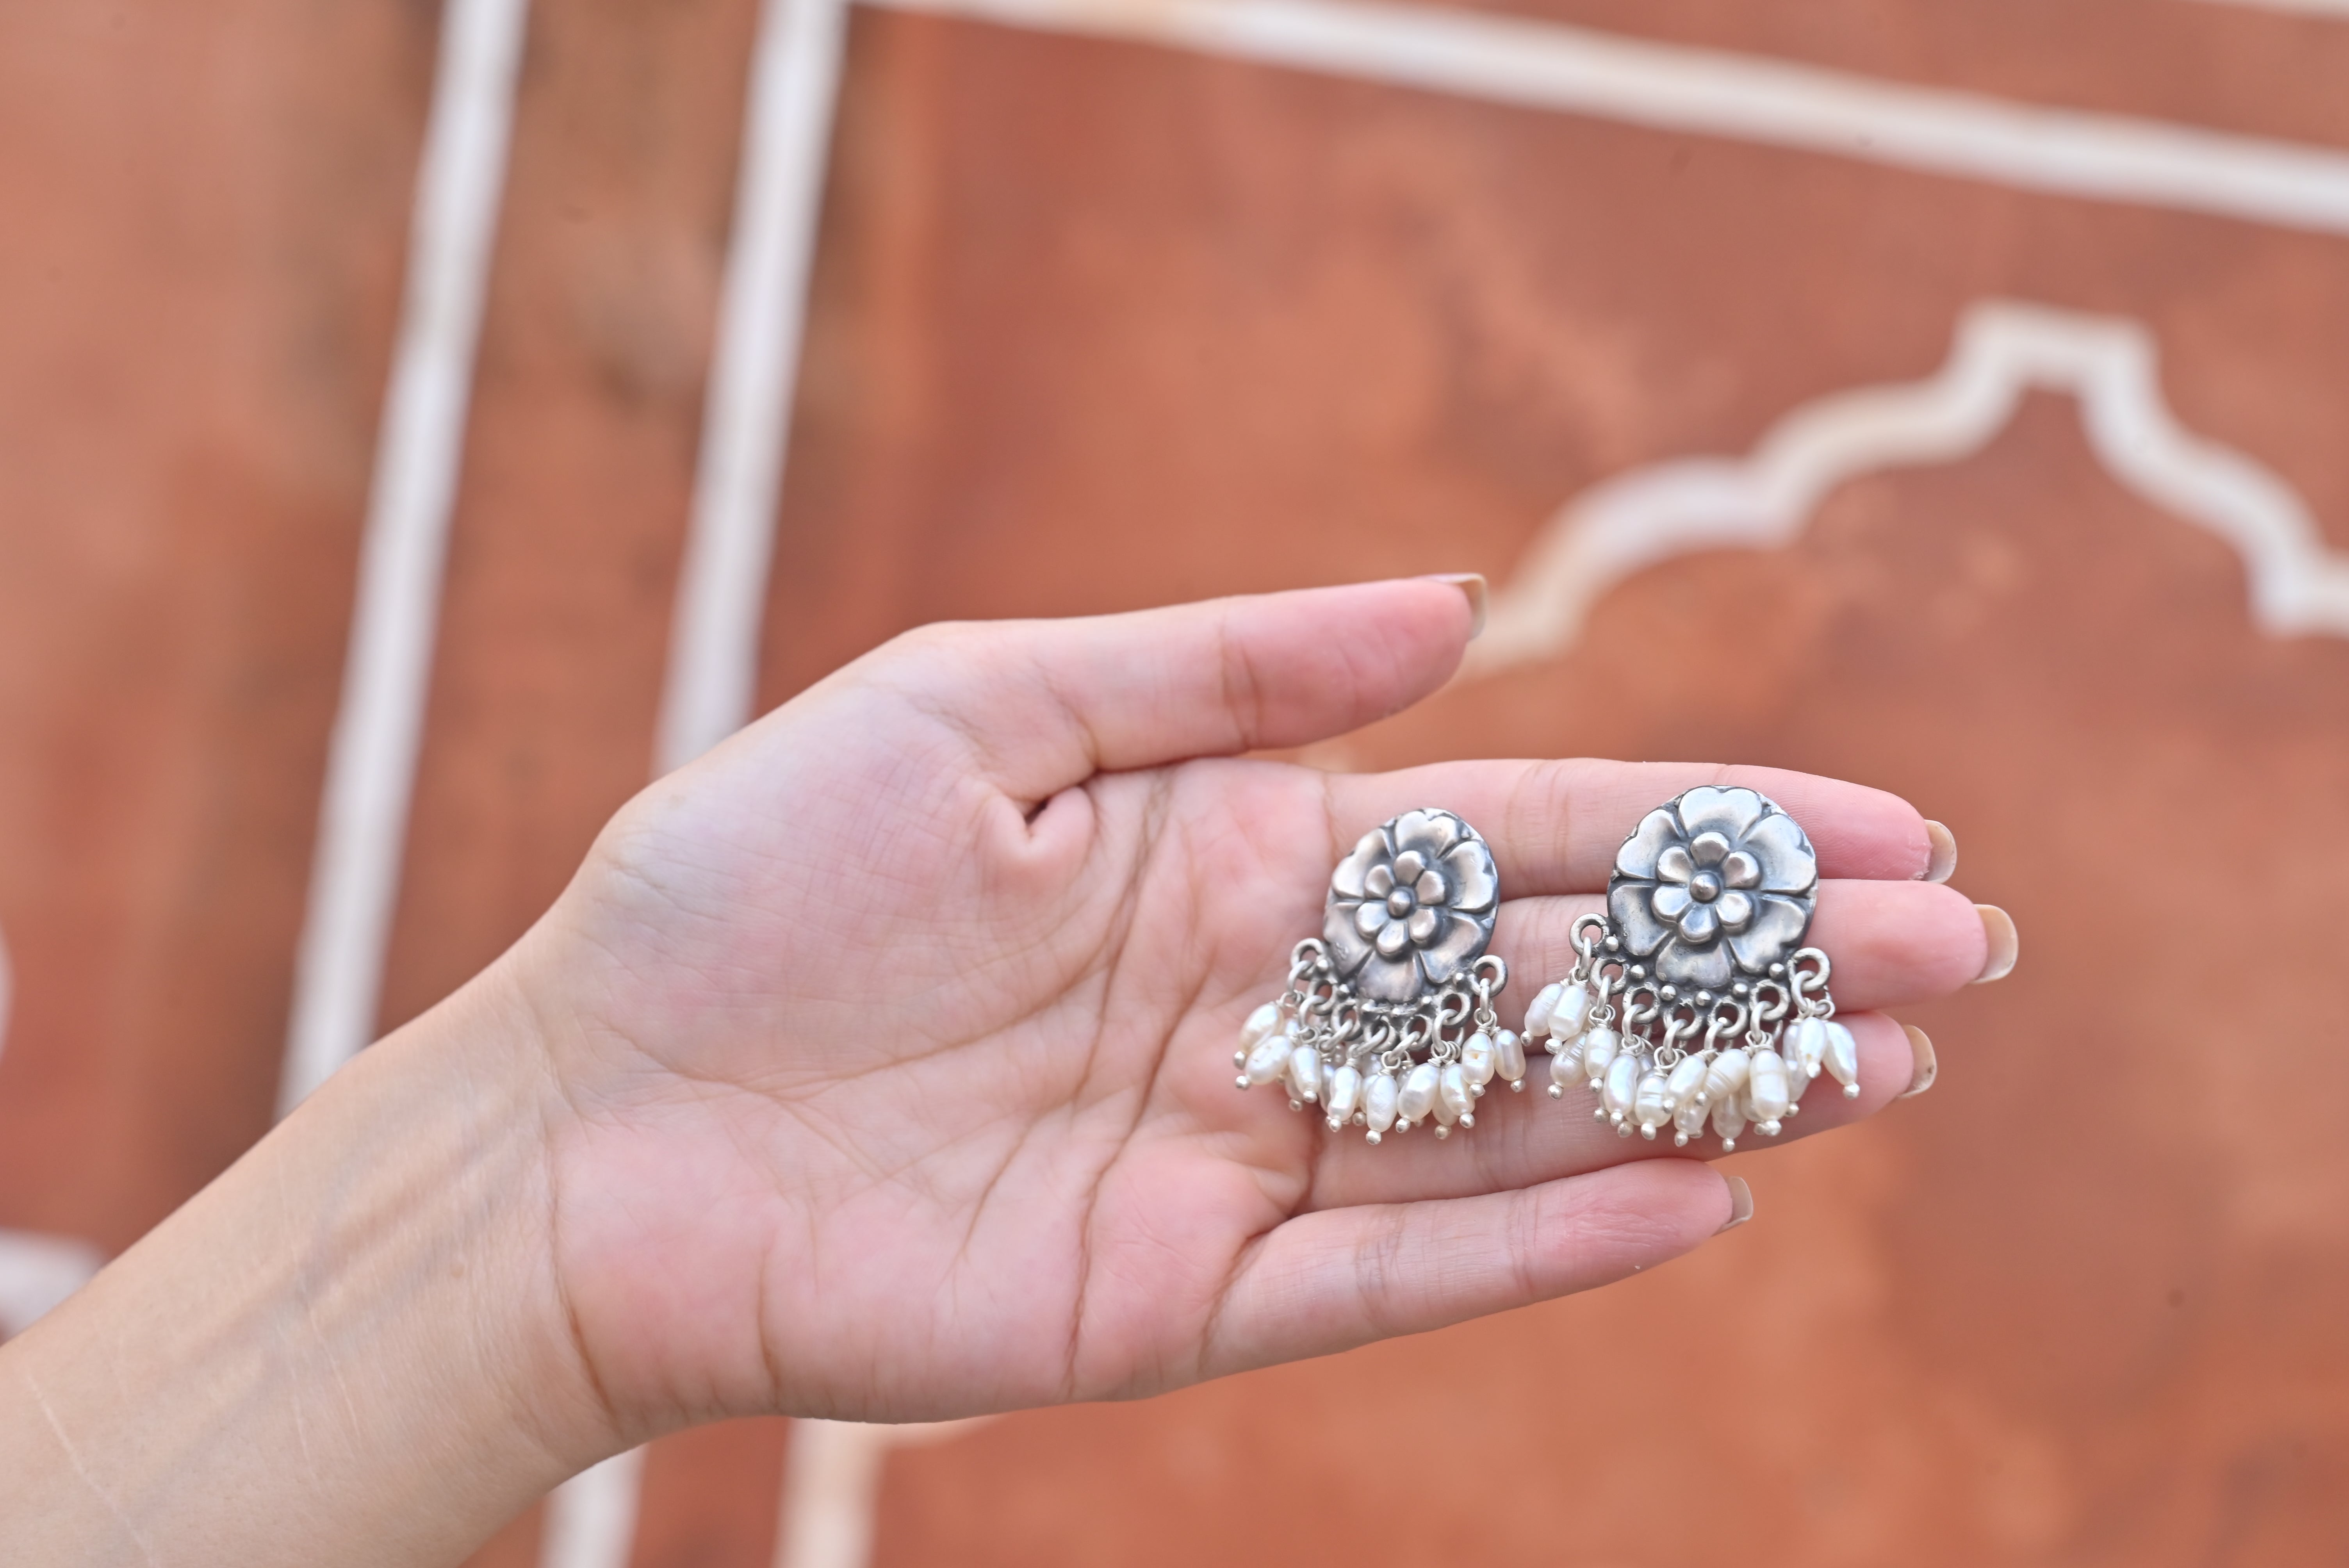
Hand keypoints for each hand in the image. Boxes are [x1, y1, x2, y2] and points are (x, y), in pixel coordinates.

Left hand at [507, 578, 1991, 1440]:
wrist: (595, 1109)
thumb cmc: (751, 882)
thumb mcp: (978, 699)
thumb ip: (1215, 664)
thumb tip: (1448, 609)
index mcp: (1233, 851)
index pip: (1517, 829)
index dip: (1701, 823)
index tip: (1875, 821)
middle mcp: (1265, 1002)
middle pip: (1555, 977)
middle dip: (1753, 961)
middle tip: (1952, 952)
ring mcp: (1235, 1155)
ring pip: (1511, 1126)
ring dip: (1696, 1096)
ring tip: (1882, 1067)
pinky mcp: (1179, 1296)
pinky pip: (1390, 1269)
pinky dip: (1532, 1241)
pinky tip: (1687, 1199)